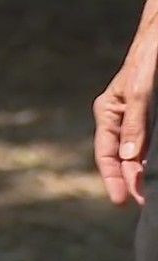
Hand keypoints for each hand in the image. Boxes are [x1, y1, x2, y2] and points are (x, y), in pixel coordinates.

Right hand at [93, 0, 157, 204]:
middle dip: (130, 181)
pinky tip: (156, 170)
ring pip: (137, 151)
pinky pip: (149, 142)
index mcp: (108, 113)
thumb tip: (128, 158)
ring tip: (148, 194)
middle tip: (141, 204)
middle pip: (121, 157)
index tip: (122, 201)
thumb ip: (135, 123)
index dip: (113, 179)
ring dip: (142, 172)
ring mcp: (137, 117)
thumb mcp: (141, 91)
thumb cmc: (150, 57)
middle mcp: (120, 118)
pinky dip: (151, 158)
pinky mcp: (152, 114)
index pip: (106, 154)